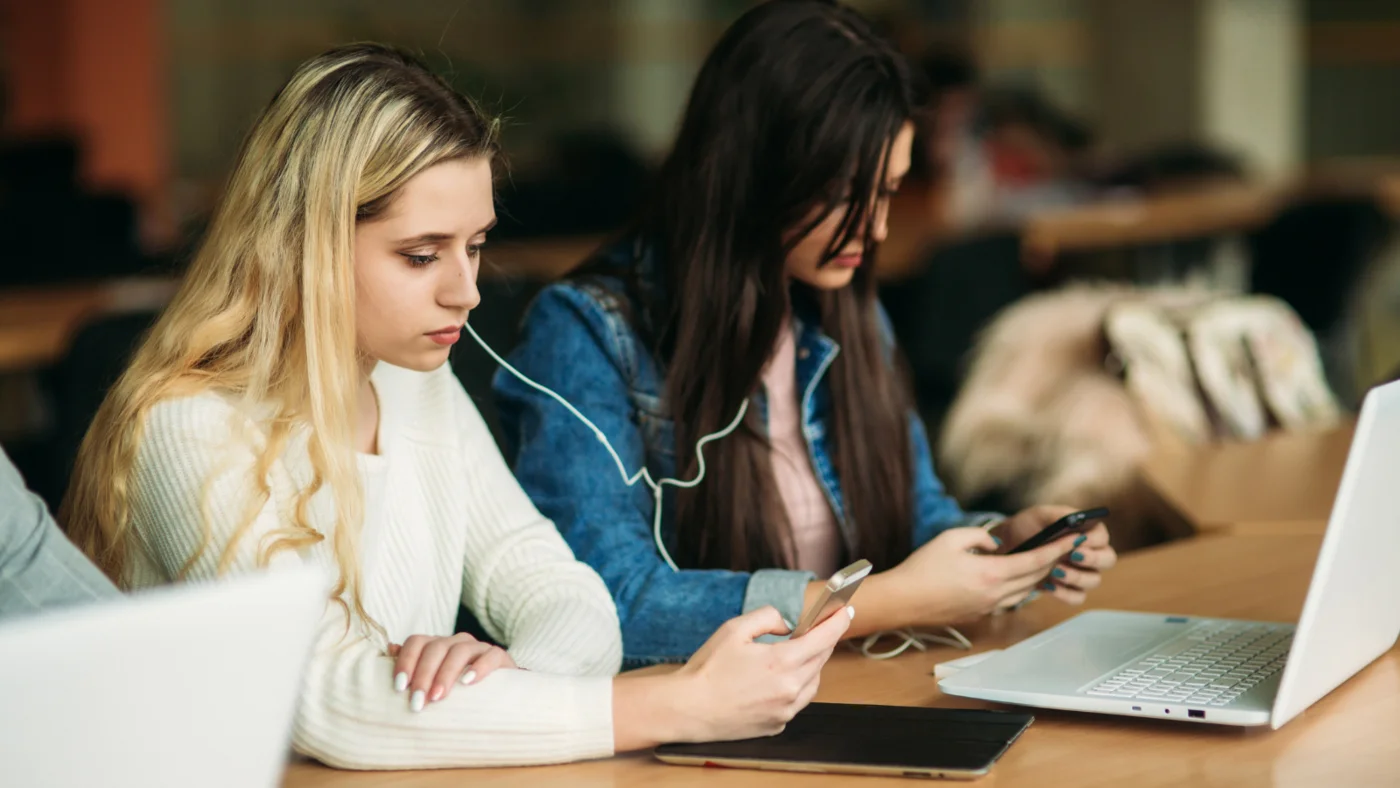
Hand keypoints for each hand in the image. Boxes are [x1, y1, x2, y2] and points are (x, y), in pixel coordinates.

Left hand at [388, 633, 517, 711]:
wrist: (500, 696)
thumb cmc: (459, 692)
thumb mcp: (434, 682)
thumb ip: (414, 666)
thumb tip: (390, 650)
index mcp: (437, 645)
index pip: (416, 641)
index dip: (406, 661)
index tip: (399, 687)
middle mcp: (456, 642)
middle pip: (435, 647)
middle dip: (423, 675)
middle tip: (417, 702)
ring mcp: (479, 647)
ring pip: (459, 650)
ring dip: (446, 674)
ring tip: (438, 697)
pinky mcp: (500, 656)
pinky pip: (491, 655)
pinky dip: (479, 667)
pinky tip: (468, 682)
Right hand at [613, 604, 851, 749]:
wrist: (689, 709)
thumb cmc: (708, 669)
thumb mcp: (734, 629)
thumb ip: (767, 617)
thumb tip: (788, 624)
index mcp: (782, 662)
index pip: (823, 638)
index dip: (838, 622)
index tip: (845, 611)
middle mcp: (790, 689)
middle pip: (821, 659)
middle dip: (823, 641)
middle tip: (818, 628)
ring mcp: (786, 710)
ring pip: (813, 682)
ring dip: (810, 665)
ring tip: (794, 654)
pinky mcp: (778, 724)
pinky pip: (798, 701)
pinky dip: (796, 686)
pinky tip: (777, 679)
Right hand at [877, 525, 1084, 625]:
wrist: (903, 600)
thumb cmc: (922, 567)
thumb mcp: (950, 538)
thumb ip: (980, 536)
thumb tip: (997, 544)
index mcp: (990, 573)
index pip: (1035, 561)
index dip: (1057, 550)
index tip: (1073, 539)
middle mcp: (995, 594)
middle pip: (1035, 578)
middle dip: (1052, 561)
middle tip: (1064, 546)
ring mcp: (988, 607)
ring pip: (1024, 591)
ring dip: (1038, 576)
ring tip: (1046, 560)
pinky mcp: (980, 613)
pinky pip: (1009, 599)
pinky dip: (1020, 586)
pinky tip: (1018, 577)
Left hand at [998, 504, 1117, 603]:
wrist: (1009, 546)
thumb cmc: (1028, 527)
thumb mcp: (1040, 515)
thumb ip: (1059, 515)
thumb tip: (1077, 520)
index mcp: (1088, 532)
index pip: (1102, 537)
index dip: (1094, 540)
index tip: (1080, 540)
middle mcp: (1091, 553)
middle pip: (1108, 560)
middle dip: (1092, 559)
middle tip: (1073, 555)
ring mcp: (1083, 573)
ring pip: (1094, 580)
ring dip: (1076, 576)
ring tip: (1055, 570)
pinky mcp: (1070, 590)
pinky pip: (1078, 597)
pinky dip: (1065, 594)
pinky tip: (1049, 586)